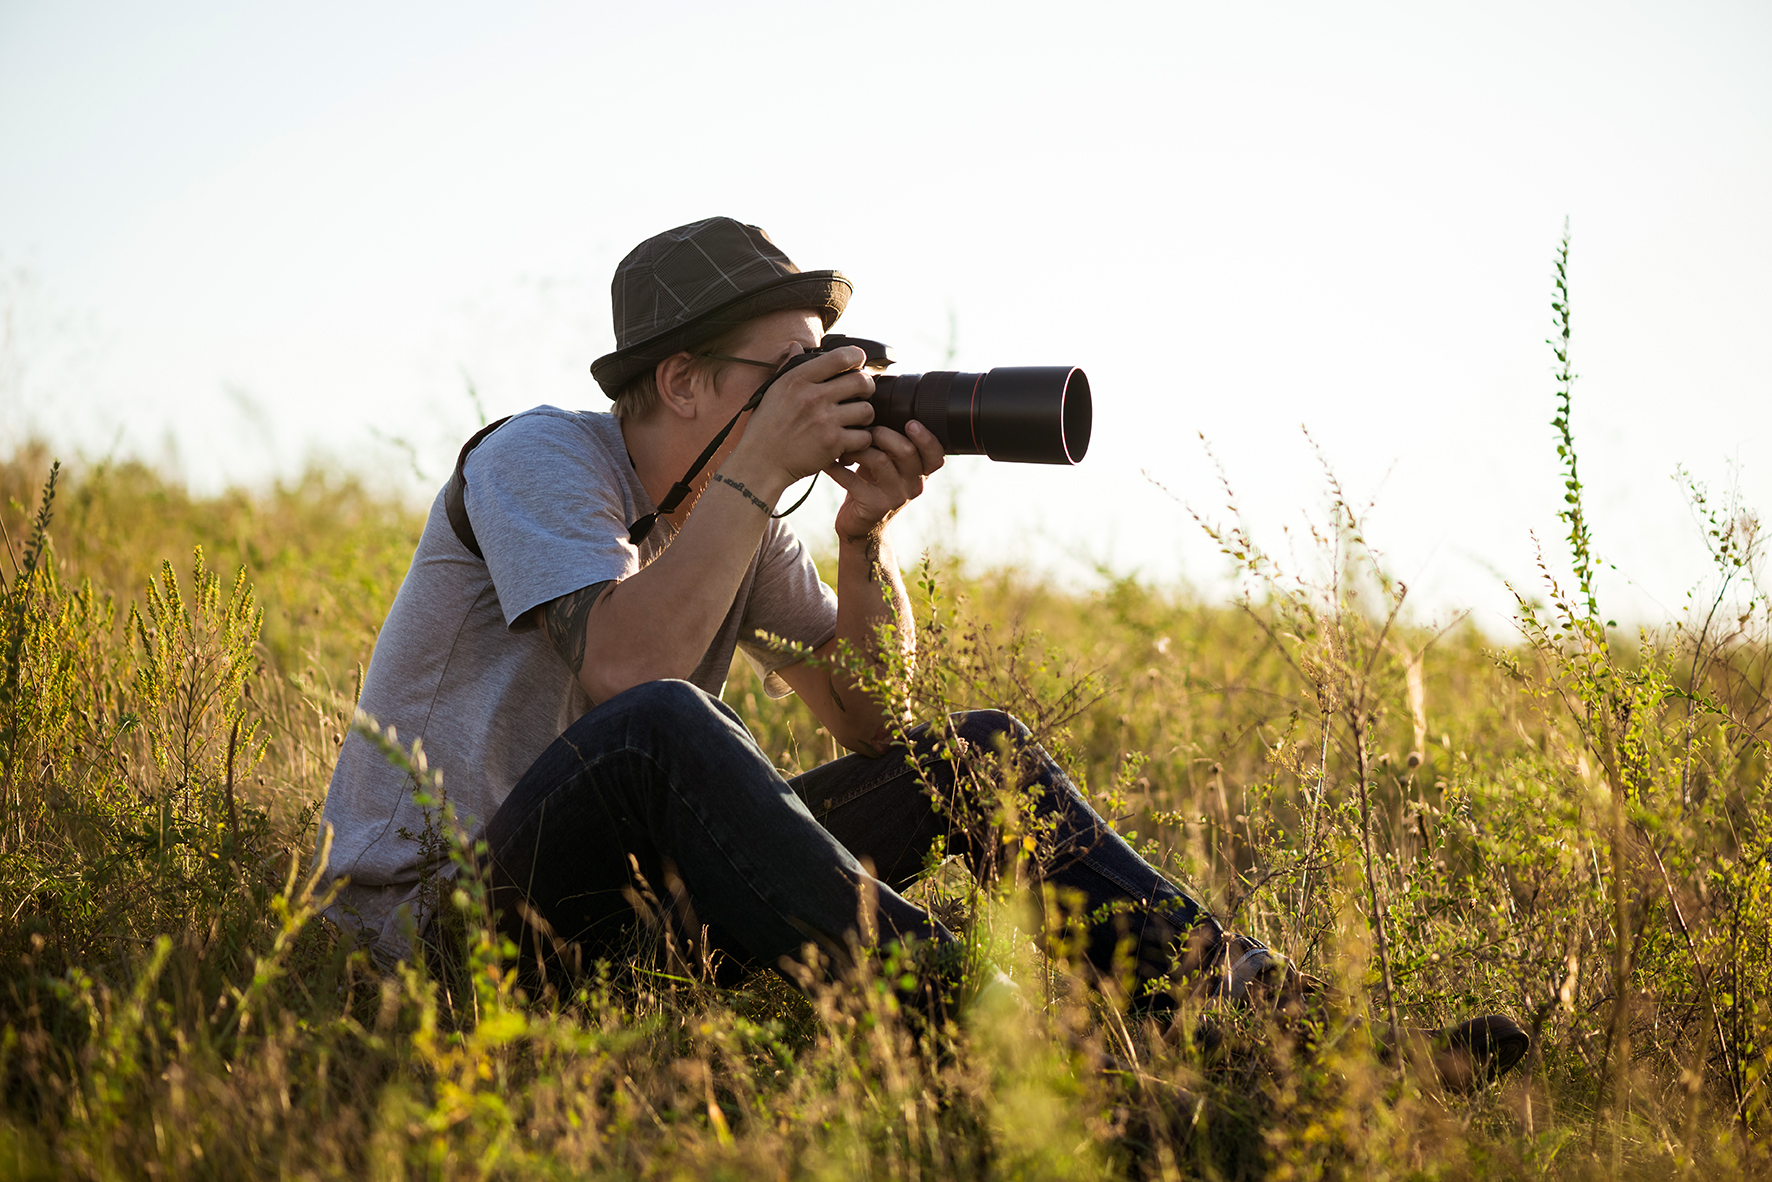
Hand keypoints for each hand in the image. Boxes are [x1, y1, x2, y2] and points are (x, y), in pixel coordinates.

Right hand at [733, 345, 876, 489]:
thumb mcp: (773, 391)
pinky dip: (861, 441)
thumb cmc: (765, 428)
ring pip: (867, 410)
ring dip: (865, 416)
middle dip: (867, 387)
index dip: (856, 357)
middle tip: (862, 394)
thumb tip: (796, 347)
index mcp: (798, 379)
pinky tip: (850, 441)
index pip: (840, 357)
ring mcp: (824, 421)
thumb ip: (789, 367)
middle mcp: (813, 397)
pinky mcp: (832, 444)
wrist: (760, 463)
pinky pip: (863, 437)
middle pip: (861, 381)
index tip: (858, 363)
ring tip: (856, 421)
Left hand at [826, 419, 945, 542]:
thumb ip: (892, 443)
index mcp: (920, 471)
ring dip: (858, 448)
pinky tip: (828, 461)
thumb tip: (875, 407)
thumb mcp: (889, 465)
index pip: (936, 454)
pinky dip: (836, 467)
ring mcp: (895, 497)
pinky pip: (852, 479)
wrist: (861, 526)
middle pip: (906, 451)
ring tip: (845, 446)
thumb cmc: (873, 484)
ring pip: (879, 461)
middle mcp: (913, 484)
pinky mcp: (873, 506)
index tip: (910, 423)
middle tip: (866, 430)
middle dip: (883, 433)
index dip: (926, 438)